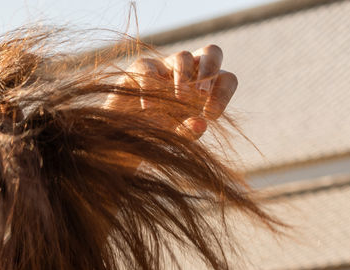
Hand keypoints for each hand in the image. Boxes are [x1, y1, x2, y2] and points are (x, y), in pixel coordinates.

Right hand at [105, 44, 237, 138]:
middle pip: (212, 53)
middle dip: (210, 71)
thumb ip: (190, 130)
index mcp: (207, 86)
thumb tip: (202, 124)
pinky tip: (148, 108)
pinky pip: (148, 69)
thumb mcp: (175, 136)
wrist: (123, 137)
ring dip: (184, 76)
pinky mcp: (140, 69)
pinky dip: (150, 86)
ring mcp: (165, 67)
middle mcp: (190, 71)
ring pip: (183, 56)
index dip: (223, 94)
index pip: (226, 79)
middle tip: (201, 95)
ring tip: (180, 99)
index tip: (211, 115)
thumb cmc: (156, 133)